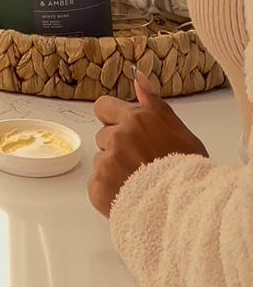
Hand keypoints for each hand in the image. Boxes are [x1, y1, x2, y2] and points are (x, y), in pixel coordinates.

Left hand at [89, 72, 208, 216]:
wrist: (187, 210)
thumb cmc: (189, 172)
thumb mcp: (180, 131)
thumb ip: (154, 104)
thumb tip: (137, 76)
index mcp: (136, 119)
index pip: (103, 107)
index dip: (113, 119)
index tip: (125, 132)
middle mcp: (117, 137)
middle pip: (104, 136)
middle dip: (116, 147)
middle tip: (140, 163)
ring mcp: (106, 162)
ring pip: (102, 161)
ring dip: (113, 170)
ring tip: (138, 183)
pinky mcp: (98, 187)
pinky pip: (97, 185)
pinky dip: (108, 192)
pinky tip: (129, 197)